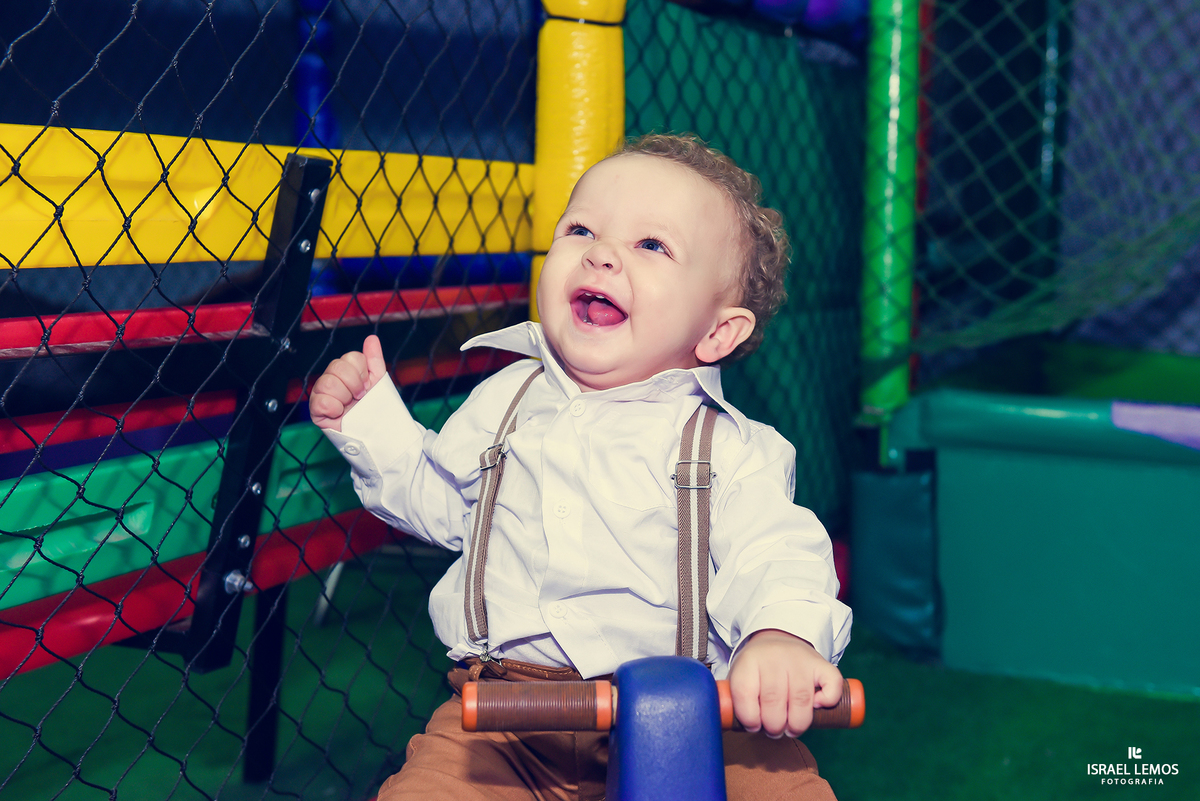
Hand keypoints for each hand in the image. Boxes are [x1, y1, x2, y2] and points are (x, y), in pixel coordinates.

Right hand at [309, 335, 387, 430]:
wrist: (374, 433)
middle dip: (353, 384)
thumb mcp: (378, 382)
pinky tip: (338, 413)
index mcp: (347, 371)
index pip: (350, 357)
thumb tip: (371, 338)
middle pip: (337, 366)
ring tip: (348, 406)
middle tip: (359, 397)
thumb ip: (374, 360)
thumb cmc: (375, 408)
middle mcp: (332, 379)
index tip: (366, 387)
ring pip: (327, 381)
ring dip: (344, 397)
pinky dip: (332, 408)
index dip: (361, 372)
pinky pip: (319, 400)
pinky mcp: (316, 410)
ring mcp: (323, 393)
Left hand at [726, 629, 843, 737]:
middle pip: (774, 700)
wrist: (779, 637)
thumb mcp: (740, 675)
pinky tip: (817, 706)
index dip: (749, 718)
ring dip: (797, 724)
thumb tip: (732, 729)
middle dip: (774, 726)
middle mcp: (774, 657)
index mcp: (749, 661)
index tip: (754, 726)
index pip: (745, 693)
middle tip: (774, 731)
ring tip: (791, 729)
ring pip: (801, 699)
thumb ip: (735, 700)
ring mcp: (800, 659)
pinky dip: (827, 700)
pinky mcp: (822, 663)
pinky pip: (831, 684)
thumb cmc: (758, 668)